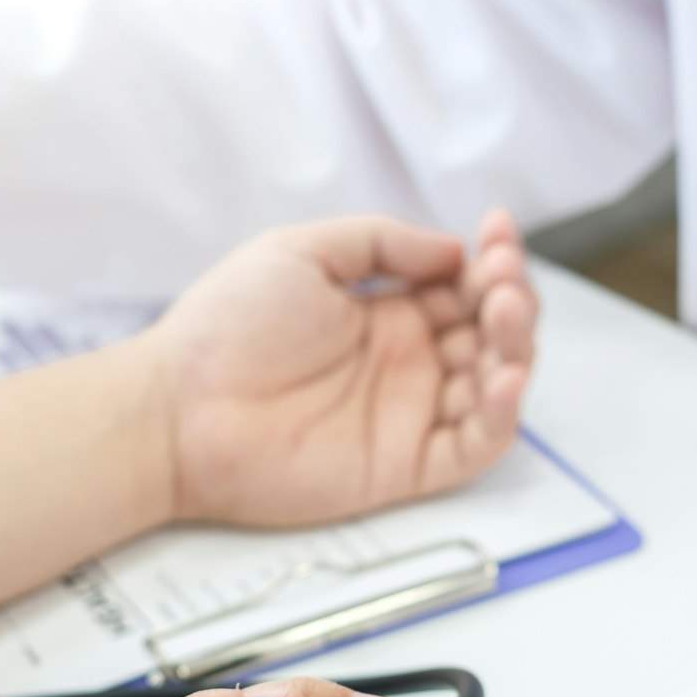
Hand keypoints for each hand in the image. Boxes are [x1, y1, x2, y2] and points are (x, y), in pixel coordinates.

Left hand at [147, 210, 537, 525]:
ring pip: (494, 384)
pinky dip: (501, 415)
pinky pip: (474, 446)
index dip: (490, 260)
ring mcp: (408, 414)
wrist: (178, 409)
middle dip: (511, 298)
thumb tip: (450, 249)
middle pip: (490, 333)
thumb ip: (379, 242)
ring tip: (507, 314)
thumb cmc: (223, 327)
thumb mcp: (300, 251)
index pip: (462, 287)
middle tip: (503, 280)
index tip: (497, 230)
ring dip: (517, 348)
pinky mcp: (404, 466)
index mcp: (383, 313)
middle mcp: (404, 363)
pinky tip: (503, 376)